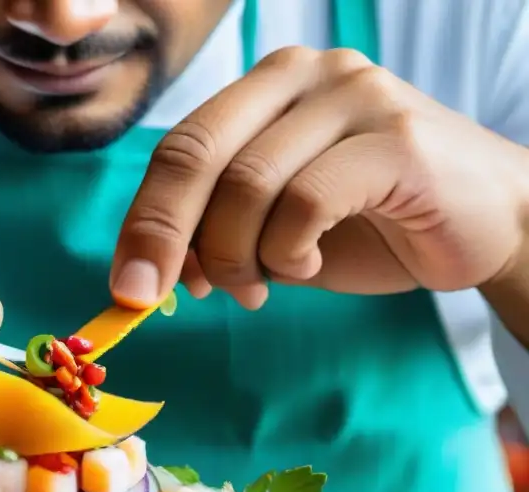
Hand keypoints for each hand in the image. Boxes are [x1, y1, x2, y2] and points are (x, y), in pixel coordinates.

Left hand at [111, 46, 528, 309]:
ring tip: (261, 285)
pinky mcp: (395, 140)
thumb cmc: (368, 222)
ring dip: (238, 258)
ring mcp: (352, 98)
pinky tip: (308, 266)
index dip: (143, 220)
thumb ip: (215, 233)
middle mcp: (304, 75)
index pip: (178, 149)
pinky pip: (304, 204)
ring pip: (247, 187)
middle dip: (162, 236)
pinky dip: (289, 253)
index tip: (127, 284)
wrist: (484, 222)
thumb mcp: (272, 227)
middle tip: (146, 296)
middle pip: (197, 155)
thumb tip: (149, 273)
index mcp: (265, 87)